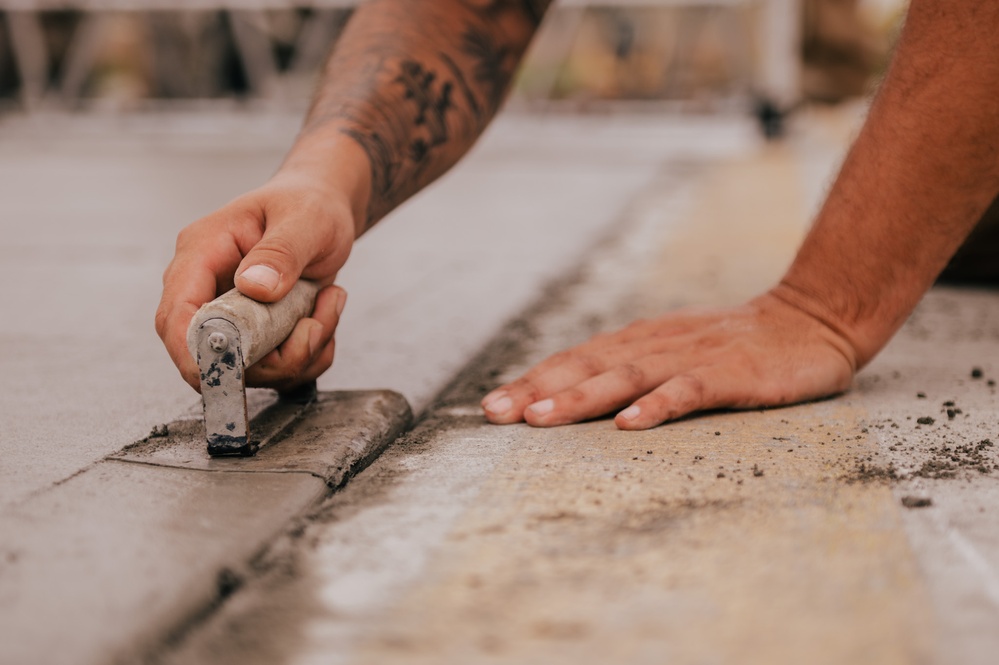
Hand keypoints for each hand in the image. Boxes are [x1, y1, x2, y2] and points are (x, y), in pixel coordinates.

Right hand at [155, 170, 355, 391]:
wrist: (324, 208)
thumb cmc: (308, 204)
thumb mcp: (304, 219)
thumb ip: (281, 252)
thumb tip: (254, 286)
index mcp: (202, 253)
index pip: (176, 315)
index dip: (194, 351)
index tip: (233, 369)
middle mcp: (208, 289)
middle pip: (213, 355)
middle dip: (271, 358)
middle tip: (314, 325)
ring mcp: (232, 316)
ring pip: (253, 369)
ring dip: (301, 352)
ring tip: (328, 303)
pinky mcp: (257, 334)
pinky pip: (278, 367)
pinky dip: (311, 354)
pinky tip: (325, 313)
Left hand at [480, 291, 858, 429]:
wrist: (812, 319)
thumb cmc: (735, 344)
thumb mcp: (674, 351)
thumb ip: (631, 368)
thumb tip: (575, 392)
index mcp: (639, 342)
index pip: (574, 360)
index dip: (532, 381)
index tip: (492, 407)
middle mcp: (656, 345)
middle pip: (587, 366)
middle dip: (537, 390)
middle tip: (495, 414)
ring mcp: (693, 357)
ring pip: (626, 377)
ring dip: (580, 396)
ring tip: (540, 418)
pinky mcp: (730, 373)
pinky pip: (688, 390)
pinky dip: (658, 405)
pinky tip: (630, 424)